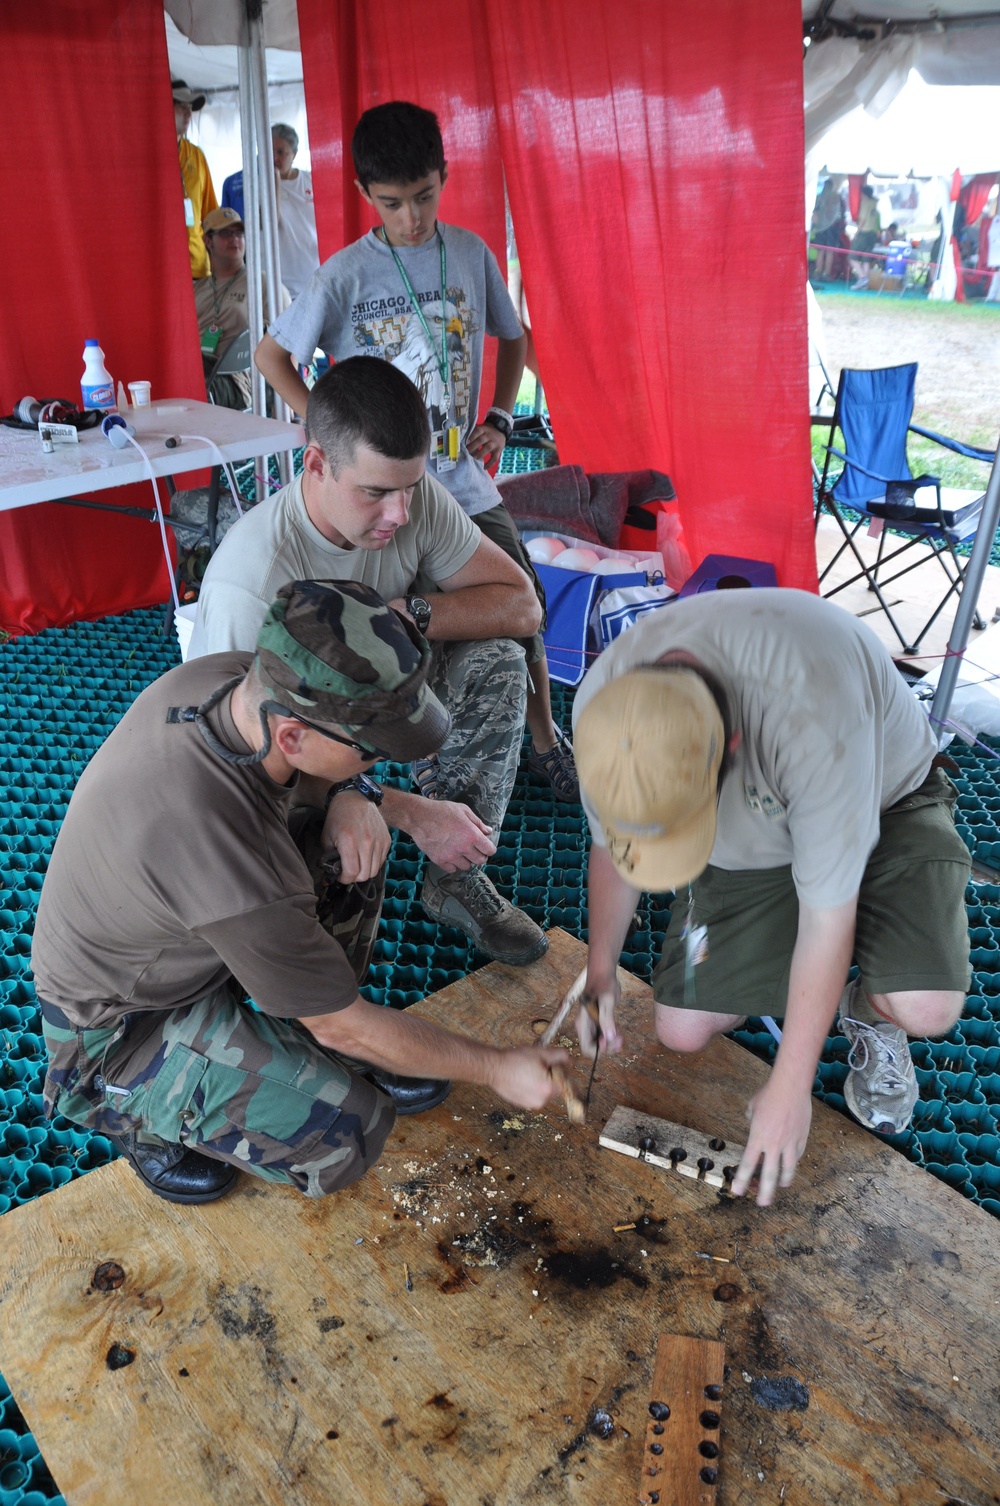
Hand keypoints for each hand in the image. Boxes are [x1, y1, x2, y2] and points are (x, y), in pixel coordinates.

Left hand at [322, 791, 390, 882]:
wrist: (354, 798)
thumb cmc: (338, 817)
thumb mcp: (326, 837)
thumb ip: (329, 857)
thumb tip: (333, 872)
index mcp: (349, 842)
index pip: (351, 873)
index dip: (344, 879)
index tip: (340, 876)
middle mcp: (366, 843)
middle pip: (364, 875)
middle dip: (354, 877)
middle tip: (348, 871)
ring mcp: (378, 841)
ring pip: (375, 870)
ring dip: (364, 871)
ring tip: (357, 864)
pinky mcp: (386, 840)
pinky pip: (381, 861)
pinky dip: (373, 863)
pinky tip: (365, 856)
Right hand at [406, 798, 496, 870]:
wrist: (419, 817)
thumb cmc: (442, 811)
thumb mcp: (463, 810)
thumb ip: (478, 822)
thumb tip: (488, 831)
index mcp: (472, 835)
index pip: (489, 850)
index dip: (489, 848)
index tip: (485, 846)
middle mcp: (463, 848)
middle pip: (480, 861)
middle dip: (479, 855)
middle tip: (474, 849)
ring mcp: (451, 856)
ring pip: (466, 866)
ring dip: (465, 860)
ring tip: (460, 851)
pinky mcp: (439, 860)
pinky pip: (452, 869)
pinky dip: (452, 864)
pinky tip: (450, 855)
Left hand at [466, 421, 505, 467]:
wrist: (501, 430)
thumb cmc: (486, 432)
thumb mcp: (481, 428)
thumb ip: (473, 433)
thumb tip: (462, 440)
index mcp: (484, 429)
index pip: (478, 431)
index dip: (472, 436)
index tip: (466, 442)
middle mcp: (489, 435)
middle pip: (481, 440)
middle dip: (473, 446)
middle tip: (467, 451)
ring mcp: (495, 443)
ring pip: (488, 447)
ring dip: (480, 453)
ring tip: (474, 458)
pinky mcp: (499, 450)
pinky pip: (495, 458)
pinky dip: (490, 463)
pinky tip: (484, 467)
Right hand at [491, 1045, 572, 1109]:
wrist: (493, 1068)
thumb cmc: (515, 1060)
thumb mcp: (542, 1053)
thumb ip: (562, 1056)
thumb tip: (572, 1062)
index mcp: (549, 1089)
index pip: (567, 1080)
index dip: (560, 1069)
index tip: (548, 1063)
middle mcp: (542, 1101)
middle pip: (556, 1086)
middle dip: (551, 1075)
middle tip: (536, 1064)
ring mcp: (532, 1104)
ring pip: (545, 1090)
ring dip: (541, 1080)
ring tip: (527, 1070)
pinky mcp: (523, 1105)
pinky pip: (535, 1094)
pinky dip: (532, 1086)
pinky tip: (522, 1077)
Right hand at [576, 977, 622, 1058]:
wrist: (603, 974)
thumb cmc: (603, 984)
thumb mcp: (607, 1001)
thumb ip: (607, 1019)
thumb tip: (610, 1038)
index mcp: (582, 1023)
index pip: (586, 1048)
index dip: (599, 1050)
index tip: (610, 1040)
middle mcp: (585, 1026)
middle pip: (593, 1048)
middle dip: (607, 1047)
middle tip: (620, 1040)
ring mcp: (591, 1025)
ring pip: (599, 1044)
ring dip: (611, 1044)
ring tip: (621, 1037)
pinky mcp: (598, 1022)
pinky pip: (603, 1036)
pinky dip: (611, 1038)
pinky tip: (619, 1032)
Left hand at [729, 1076, 812, 1206]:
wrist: (790, 1087)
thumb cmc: (769, 1095)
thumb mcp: (752, 1108)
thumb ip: (751, 1121)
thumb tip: (753, 1125)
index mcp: (757, 1137)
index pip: (748, 1164)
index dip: (742, 1179)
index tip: (738, 1191)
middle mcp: (773, 1144)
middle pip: (768, 1174)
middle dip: (764, 1191)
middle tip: (762, 1203)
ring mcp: (789, 1143)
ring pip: (787, 1170)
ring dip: (783, 1181)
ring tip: (781, 1188)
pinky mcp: (801, 1139)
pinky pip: (797, 1156)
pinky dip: (793, 1163)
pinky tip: (791, 1166)